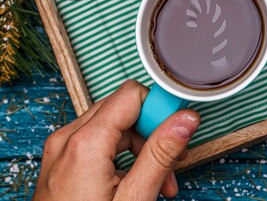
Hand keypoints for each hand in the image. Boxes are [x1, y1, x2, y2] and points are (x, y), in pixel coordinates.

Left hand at [33, 80, 199, 200]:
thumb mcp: (134, 198)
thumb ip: (161, 154)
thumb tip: (186, 119)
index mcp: (85, 143)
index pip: (132, 95)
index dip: (161, 110)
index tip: (179, 130)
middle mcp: (67, 139)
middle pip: (124, 109)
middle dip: (153, 131)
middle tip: (171, 162)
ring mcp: (61, 151)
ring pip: (114, 125)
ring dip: (141, 147)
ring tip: (158, 180)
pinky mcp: (61, 162)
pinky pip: (99, 142)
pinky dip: (123, 156)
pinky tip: (136, 181)